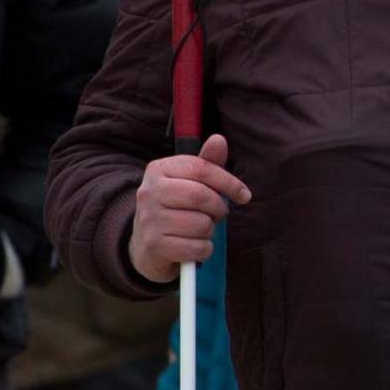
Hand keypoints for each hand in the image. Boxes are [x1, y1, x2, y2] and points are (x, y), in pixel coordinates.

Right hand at [127, 135, 248, 280]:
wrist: (145, 246)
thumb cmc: (175, 209)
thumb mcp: (188, 182)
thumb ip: (206, 163)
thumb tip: (219, 139)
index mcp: (158, 170)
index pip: (202, 169)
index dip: (229, 182)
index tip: (244, 195)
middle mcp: (149, 192)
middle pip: (202, 196)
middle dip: (219, 209)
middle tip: (217, 215)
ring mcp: (149, 220)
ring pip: (202, 225)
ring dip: (209, 231)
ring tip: (198, 230)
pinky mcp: (154, 246)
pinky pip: (198, 248)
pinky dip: (204, 250)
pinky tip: (192, 246)